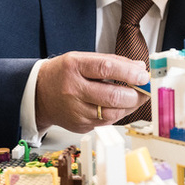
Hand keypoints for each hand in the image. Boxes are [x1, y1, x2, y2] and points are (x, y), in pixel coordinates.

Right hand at [35, 51, 149, 134]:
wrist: (39, 94)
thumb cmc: (64, 74)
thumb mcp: (83, 59)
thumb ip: (112, 61)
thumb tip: (139, 67)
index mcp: (74, 67)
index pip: (106, 68)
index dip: (129, 73)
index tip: (144, 75)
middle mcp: (73, 90)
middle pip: (112, 96)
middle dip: (135, 95)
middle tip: (144, 90)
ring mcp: (76, 111)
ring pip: (112, 113)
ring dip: (129, 106)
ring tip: (135, 97)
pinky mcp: (80, 125)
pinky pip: (106, 122)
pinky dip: (118, 114)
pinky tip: (120, 106)